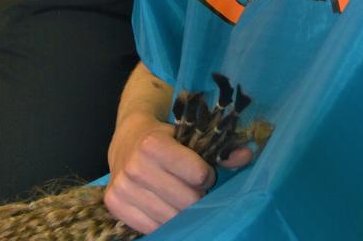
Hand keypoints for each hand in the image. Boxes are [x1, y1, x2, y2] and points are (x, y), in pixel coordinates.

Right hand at [105, 112, 250, 233]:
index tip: (204, 173)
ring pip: (168, 217)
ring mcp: (122, 188)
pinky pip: (150, 227)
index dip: (206, 176)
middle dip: (197, 197)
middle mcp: (134, 167)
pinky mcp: (115, 205)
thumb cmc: (165, 137)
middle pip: (185, 200)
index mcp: (152, 144)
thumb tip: (247, 156)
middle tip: (195, 189)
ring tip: (182, 198)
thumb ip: (218, 148)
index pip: (197, 174)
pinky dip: (164, 221)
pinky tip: (167, 207)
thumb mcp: (189, 135)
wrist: (126, 140)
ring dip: (182, 212)